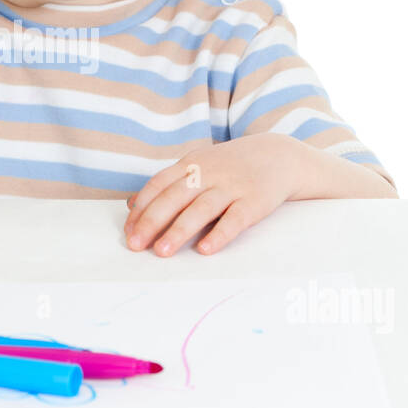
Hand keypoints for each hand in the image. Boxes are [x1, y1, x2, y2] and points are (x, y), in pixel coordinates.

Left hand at [123, 134, 307, 256]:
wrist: (278, 156)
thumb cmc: (230, 166)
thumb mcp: (197, 166)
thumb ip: (166, 184)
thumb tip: (131, 204)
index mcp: (191, 164)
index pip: (159, 184)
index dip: (142, 208)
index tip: (129, 231)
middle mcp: (208, 174)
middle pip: (174, 197)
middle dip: (152, 221)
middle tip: (135, 245)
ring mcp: (232, 186)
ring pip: (201, 209)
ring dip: (179, 231)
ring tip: (162, 252)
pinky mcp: (254, 201)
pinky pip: (234, 219)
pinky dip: (219, 234)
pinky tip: (205, 250)